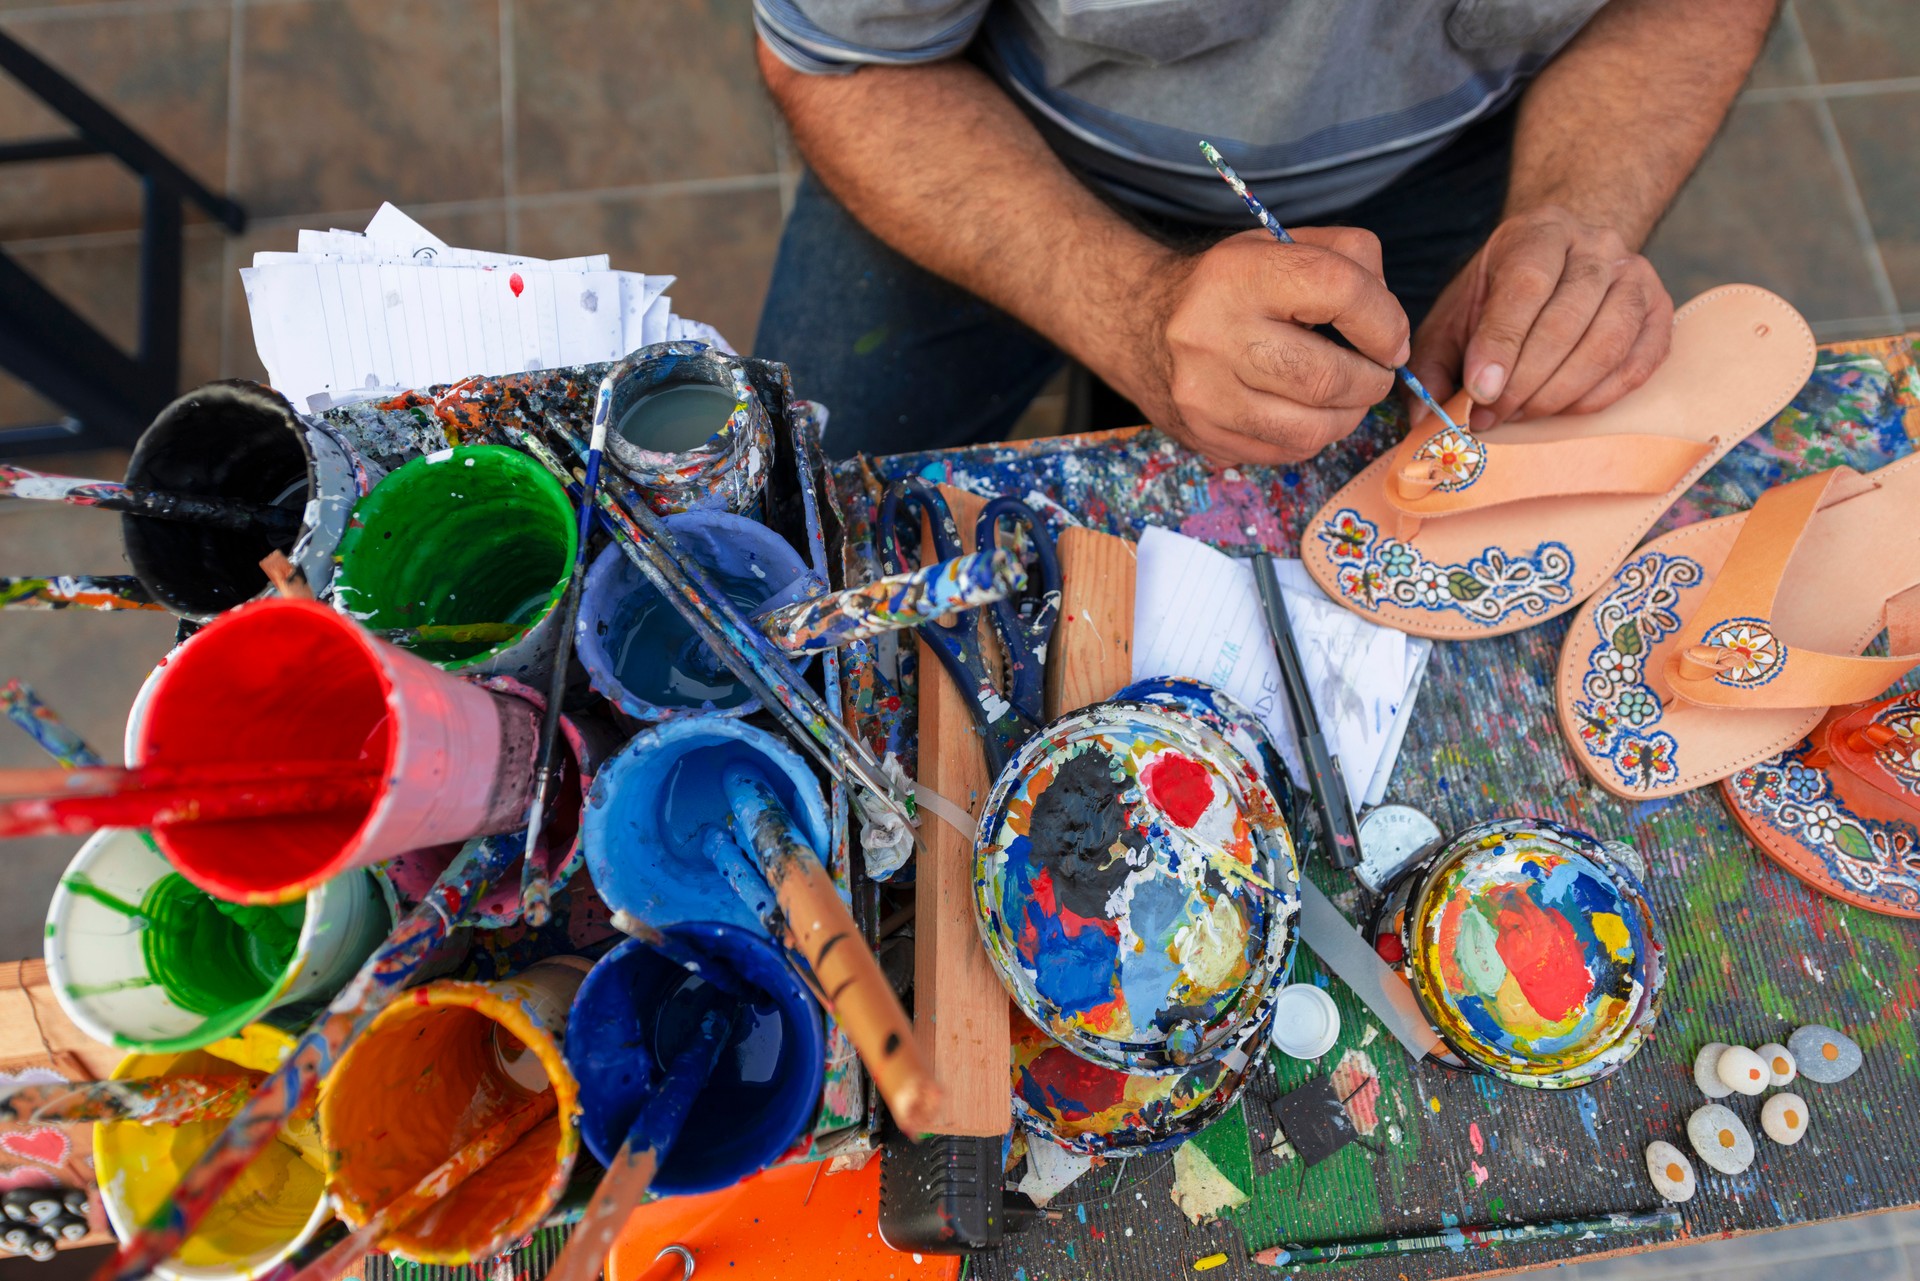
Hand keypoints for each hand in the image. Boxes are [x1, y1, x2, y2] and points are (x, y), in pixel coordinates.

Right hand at [1122, 227, 1409, 466]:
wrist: (1137, 321)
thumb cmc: (1228, 284)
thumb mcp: (1280, 244)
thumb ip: (1349, 260)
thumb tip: (1390, 327)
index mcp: (1238, 275)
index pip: (1337, 291)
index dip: (1384, 320)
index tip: (1390, 338)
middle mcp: (1210, 335)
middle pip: (1326, 378)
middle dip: (1370, 381)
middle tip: (1374, 372)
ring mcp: (1202, 395)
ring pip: (1310, 429)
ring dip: (1347, 416)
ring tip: (1344, 394)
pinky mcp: (1203, 436)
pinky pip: (1285, 453)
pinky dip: (1311, 435)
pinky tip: (1303, 411)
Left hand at [1409, 205, 1673, 430]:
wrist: (1562, 261)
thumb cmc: (1502, 295)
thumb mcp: (1458, 314)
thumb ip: (1434, 361)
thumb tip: (1423, 414)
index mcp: (1539, 234)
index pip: (1525, 288)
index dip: (1502, 346)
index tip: (1480, 392)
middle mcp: (1596, 246)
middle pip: (1567, 321)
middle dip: (1526, 381)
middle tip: (1492, 417)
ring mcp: (1635, 275)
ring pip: (1606, 343)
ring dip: (1560, 393)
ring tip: (1522, 415)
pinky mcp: (1659, 311)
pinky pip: (1637, 363)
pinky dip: (1599, 396)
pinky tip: (1563, 410)